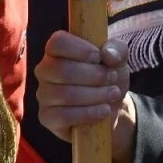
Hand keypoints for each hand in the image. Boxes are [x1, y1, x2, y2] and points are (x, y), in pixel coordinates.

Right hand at [35, 30, 136, 162]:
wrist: (111, 111)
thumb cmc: (110, 80)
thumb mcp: (119, 62)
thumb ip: (115, 51)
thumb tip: (108, 53)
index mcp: (57, 52)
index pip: (54, 42)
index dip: (77, 48)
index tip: (99, 56)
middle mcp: (45, 72)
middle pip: (58, 69)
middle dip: (91, 76)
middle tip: (112, 81)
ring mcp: (43, 97)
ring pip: (61, 93)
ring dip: (92, 95)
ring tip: (111, 96)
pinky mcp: (47, 119)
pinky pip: (62, 116)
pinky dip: (87, 113)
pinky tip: (102, 111)